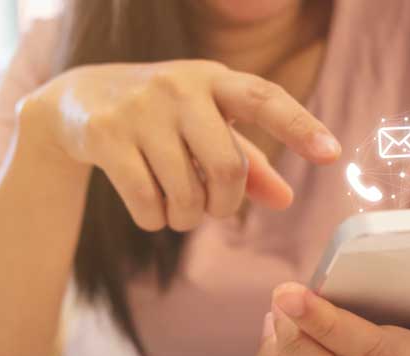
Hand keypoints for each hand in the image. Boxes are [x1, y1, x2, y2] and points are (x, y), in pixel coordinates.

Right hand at [22, 60, 340, 231]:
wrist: (77, 100)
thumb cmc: (159, 117)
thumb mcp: (205, 127)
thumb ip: (247, 162)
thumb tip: (285, 200)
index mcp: (212, 79)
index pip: (264, 99)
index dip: (299, 126)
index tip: (332, 154)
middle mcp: (178, 87)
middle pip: (225, 166)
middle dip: (225, 204)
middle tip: (214, 209)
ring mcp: (139, 109)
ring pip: (184, 192)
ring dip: (187, 218)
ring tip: (180, 211)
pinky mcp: (106, 135)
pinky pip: (146, 203)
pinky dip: (155, 221)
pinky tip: (152, 212)